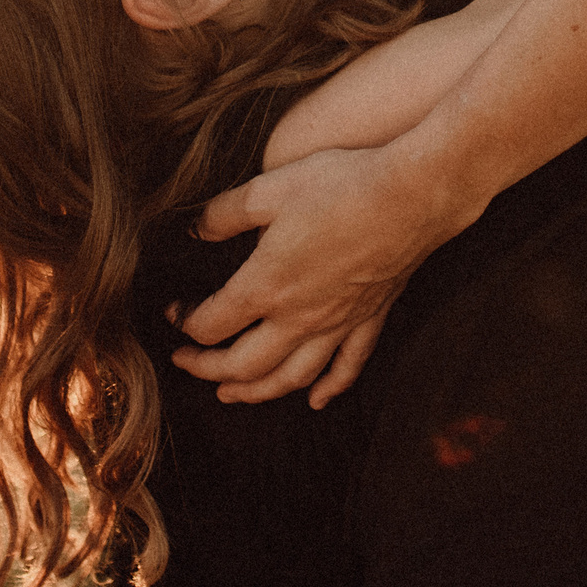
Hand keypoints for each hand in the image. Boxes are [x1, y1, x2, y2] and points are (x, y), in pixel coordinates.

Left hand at [169, 142, 478, 406]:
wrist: (413, 195)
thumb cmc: (341, 185)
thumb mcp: (270, 188)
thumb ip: (225, 213)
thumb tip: (196, 230)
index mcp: (266, 285)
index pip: (213, 323)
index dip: (185, 323)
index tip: (173, 313)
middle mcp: (298, 317)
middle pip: (243, 364)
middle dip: (208, 369)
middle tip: (186, 363)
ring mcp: (337, 324)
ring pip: (290, 377)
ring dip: (257, 392)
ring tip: (232, 395)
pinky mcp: (369, 319)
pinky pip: (347, 367)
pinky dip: (328, 389)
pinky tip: (315, 401)